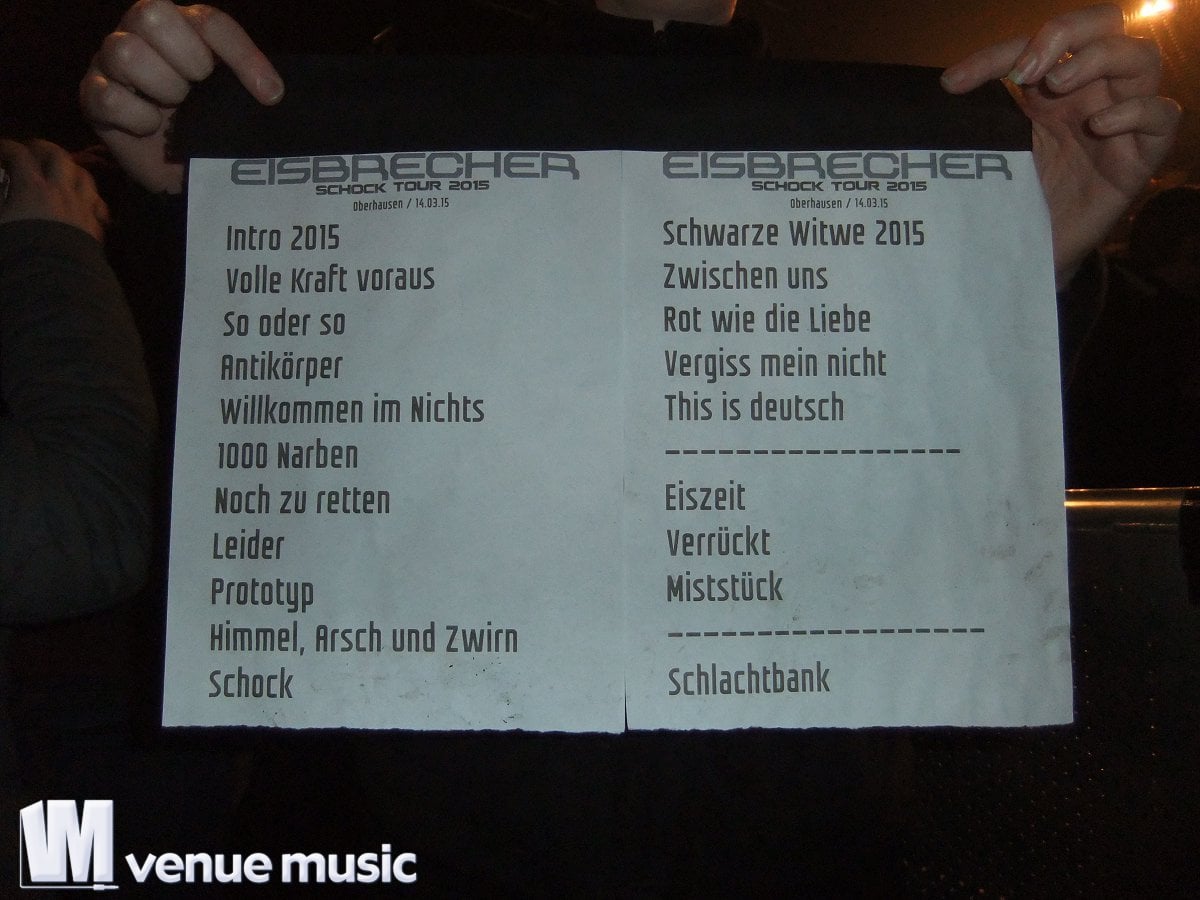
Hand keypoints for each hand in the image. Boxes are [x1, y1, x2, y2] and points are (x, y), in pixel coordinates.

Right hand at [0, 139, 109, 240]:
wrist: (53, 279)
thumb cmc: (17, 249)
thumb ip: (0, 200)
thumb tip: (3, 190)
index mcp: (32, 187)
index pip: (19, 155)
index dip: (7, 147)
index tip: (2, 150)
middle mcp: (61, 191)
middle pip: (59, 156)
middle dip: (43, 148)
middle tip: (33, 151)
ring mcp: (82, 207)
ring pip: (84, 176)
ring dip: (71, 169)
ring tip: (61, 171)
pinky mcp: (95, 226)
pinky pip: (99, 204)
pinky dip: (92, 198)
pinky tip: (86, 202)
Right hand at [80, 0, 283, 193]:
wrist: (178, 168)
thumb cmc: (207, 123)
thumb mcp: (232, 100)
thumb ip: (244, 83)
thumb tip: (273, 93)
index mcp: (182, 24)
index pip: (209, 22)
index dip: (241, 56)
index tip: (270, 95)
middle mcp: (140, 31)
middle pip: (154, 15)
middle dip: (188, 60)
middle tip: (199, 91)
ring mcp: (109, 60)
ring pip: (126, 52)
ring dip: (162, 87)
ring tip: (176, 108)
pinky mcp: (91, 95)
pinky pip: (110, 98)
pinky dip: (138, 118)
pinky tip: (151, 127)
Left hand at [941, 3, 1180, 287]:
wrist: (1030, 251)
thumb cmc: (1014, 198)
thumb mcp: (992, 150)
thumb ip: (980, 115)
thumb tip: (944, 86)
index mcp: (1054, 86)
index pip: (1037, 45)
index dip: (997, 53)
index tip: (953, 84)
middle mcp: (1093, 93)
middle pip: (1106, 25)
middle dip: (1067, 33)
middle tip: (1028, 72)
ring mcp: (1122, 121)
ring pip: (1141, 58)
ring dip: (1099, 59)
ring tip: (1057, 86)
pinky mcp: (1141, 157)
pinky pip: (1163, 116)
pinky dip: (1135, 111)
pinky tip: (1098, 126)